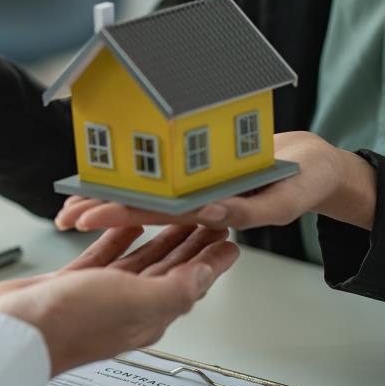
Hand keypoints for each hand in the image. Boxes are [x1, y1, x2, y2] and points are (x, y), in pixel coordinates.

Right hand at [0, 225, 238, 375]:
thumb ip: (176, 289)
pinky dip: (117, 237)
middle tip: (205, 217)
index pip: (191, 282)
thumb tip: (207, 276)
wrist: (14, 331)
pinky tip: (124, 223)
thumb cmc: (70, 322)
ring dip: (157, 237)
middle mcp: (128, 305)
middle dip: (189, 242)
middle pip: (168, 268)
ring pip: (137, 260)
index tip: (228, 237)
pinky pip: (103, 255)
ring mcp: (100, 294)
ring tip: (172, 215)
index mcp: (149, 314)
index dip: (211, 259)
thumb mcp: (135, 302)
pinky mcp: (74, 284)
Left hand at [54, 131, 377, 232]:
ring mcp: (197, 198)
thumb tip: (208, 213)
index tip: (84, 215)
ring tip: (74, 202)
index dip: (117, 214)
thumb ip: (247, 208)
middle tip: (64, 215)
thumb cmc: (308, 183)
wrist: (320, 168)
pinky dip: (137, 183)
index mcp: (211, 216)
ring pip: (145, 201)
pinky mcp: (200, 182)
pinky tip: (110, 181)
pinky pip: (163, 187)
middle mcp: (197, 209)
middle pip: (139, 212)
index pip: (154, 217)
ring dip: (110, 201)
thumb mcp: (284, 199)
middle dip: (100, 213)